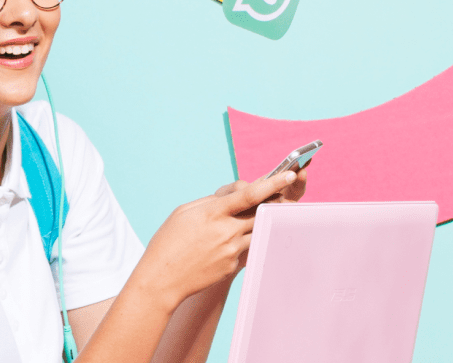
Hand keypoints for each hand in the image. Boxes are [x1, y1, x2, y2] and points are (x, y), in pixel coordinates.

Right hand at [137, 172, 298, 311]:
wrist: (162, 279)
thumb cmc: (168, 241)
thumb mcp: (184, 212)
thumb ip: (211, 201)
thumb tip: (231, 196)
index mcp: (213, 213)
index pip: (250, 195)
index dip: (273, 184)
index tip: (290, 174)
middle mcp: (227, 231)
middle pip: (261, 212)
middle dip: (274, 203)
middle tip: (283, 196)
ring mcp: (232, 250)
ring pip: (257, 230)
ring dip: (257, 223)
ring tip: (246, 220)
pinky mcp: (233, 265)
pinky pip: (245, 248)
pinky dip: (240, 241)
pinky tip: (221, 245)